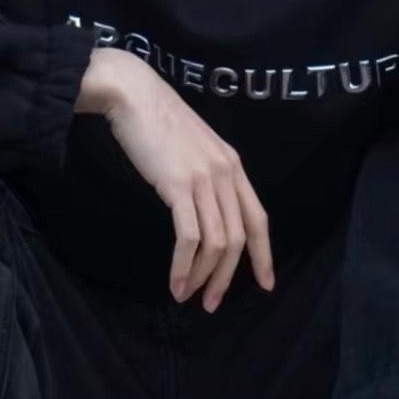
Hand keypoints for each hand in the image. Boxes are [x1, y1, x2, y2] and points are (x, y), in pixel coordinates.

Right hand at [93, 49, 274, 310]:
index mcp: (233, 165)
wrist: (133, 94)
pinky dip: (183, 266)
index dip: (264, 255)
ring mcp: (204, 179)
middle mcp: (226, 174)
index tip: (266, 284)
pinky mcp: (178, 185)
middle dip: (227, 278)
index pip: (258, 219)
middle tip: (211, 303)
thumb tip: (203, 209)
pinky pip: (189, 237)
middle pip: (237, 239)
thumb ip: (205, 174)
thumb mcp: (193, 147)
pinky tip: (175, 281)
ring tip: (187, 296)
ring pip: (216, 243)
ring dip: (203, 277)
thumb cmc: (156, 119)